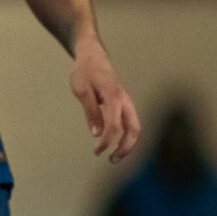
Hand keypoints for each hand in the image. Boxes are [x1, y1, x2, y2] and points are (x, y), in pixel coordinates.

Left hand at [72, 45, 140, 161]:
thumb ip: (91, 111)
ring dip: (127, 143)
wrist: (93, 56)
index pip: (114, 125)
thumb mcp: (82, 90)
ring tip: (114, 156)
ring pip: (134, 126)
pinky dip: (126, 135)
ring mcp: (126, 101)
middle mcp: (124, 100)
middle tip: (111, 160)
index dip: (107, 141)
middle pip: (133, 129)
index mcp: (114, 97)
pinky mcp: (124, 103)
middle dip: (125, 147)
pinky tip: (115, 143)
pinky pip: (130, 122)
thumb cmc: (85, 72)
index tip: (97, 151)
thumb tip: (97, 133)